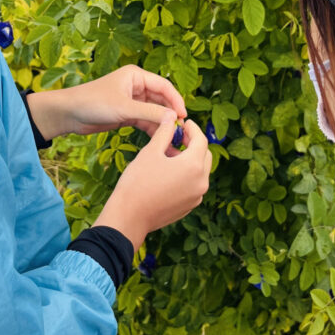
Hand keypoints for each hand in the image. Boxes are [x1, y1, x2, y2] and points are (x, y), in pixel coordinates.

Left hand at [25, 65, 186, 140]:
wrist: (69, 114)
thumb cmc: (93, 103)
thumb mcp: (123, 108)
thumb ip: (149, 113)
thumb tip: (173, 118)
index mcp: (136, 76)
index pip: (164, 86)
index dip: (176, 100)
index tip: (183, 116)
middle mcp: (136, 86)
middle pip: (161, 100)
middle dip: (170, 114)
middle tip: (180, 131)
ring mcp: (132, 101)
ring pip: (154, 112)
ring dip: (162, 124)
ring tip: (173, 140)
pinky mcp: (126, 114)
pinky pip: (145, 121)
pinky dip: (152, 130)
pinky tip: (160, 141)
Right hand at [93, 118, 211, 249]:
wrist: (129, 216)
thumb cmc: (137, 182)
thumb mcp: (151, 152)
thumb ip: (165, 132)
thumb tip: (171, 118)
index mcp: (193, 166)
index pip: (201, 140)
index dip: (193, 128)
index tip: (184, 123)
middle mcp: (201, 182)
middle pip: (204, 156)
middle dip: (193, 143)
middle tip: (178, 136)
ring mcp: (196, 197)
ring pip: (199, 171)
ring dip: (189, 159)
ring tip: (169, 154)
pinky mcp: (189, 206)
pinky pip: (193, 185)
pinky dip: (186, 175)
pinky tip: (168, 172)